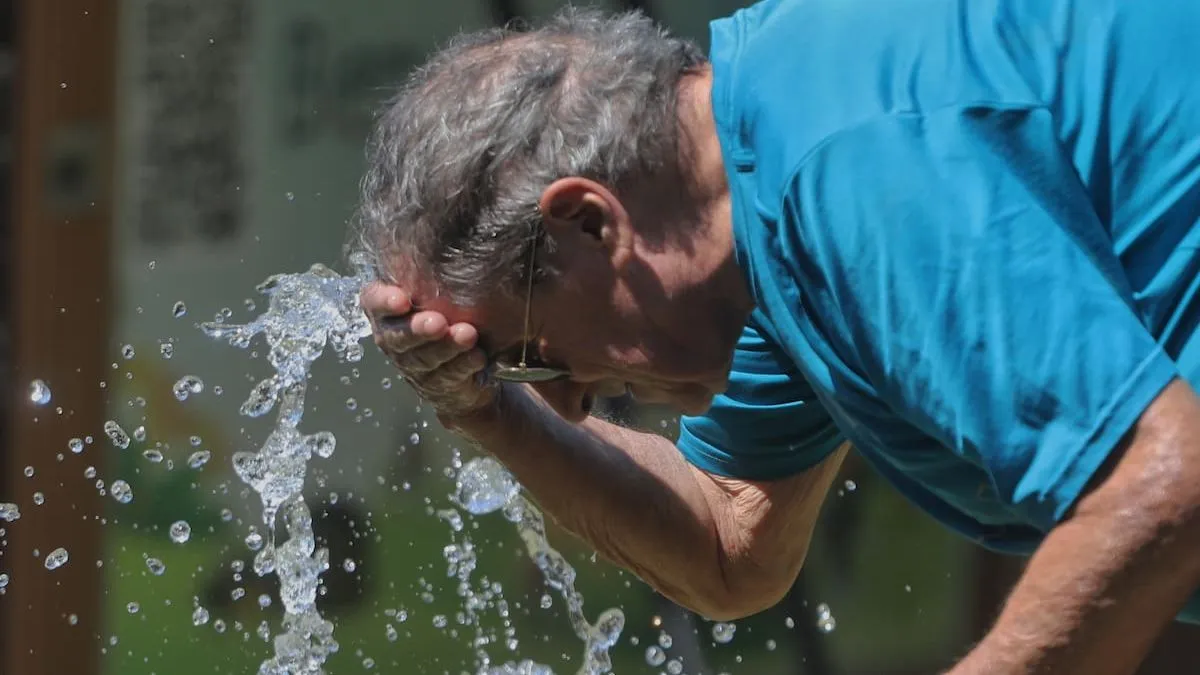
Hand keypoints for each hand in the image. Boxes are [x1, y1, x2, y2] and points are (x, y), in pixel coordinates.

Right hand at [360, 281, 498, 421]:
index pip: (373, 301)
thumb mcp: (435, 291)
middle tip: (437, 322)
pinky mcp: (435, 385)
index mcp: (386, 310)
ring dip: (446, 347)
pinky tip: (478, 356)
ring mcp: (412, 365)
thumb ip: (432, 272)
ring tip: (467, 335)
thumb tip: (452, 225)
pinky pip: (446, 377)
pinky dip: (463, 366)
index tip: (401, 299)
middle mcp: (393, 338)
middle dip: (417, 329)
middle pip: (397, 336)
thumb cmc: (445, 313)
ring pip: (423, 358)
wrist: (462, 363)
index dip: (384, 301)